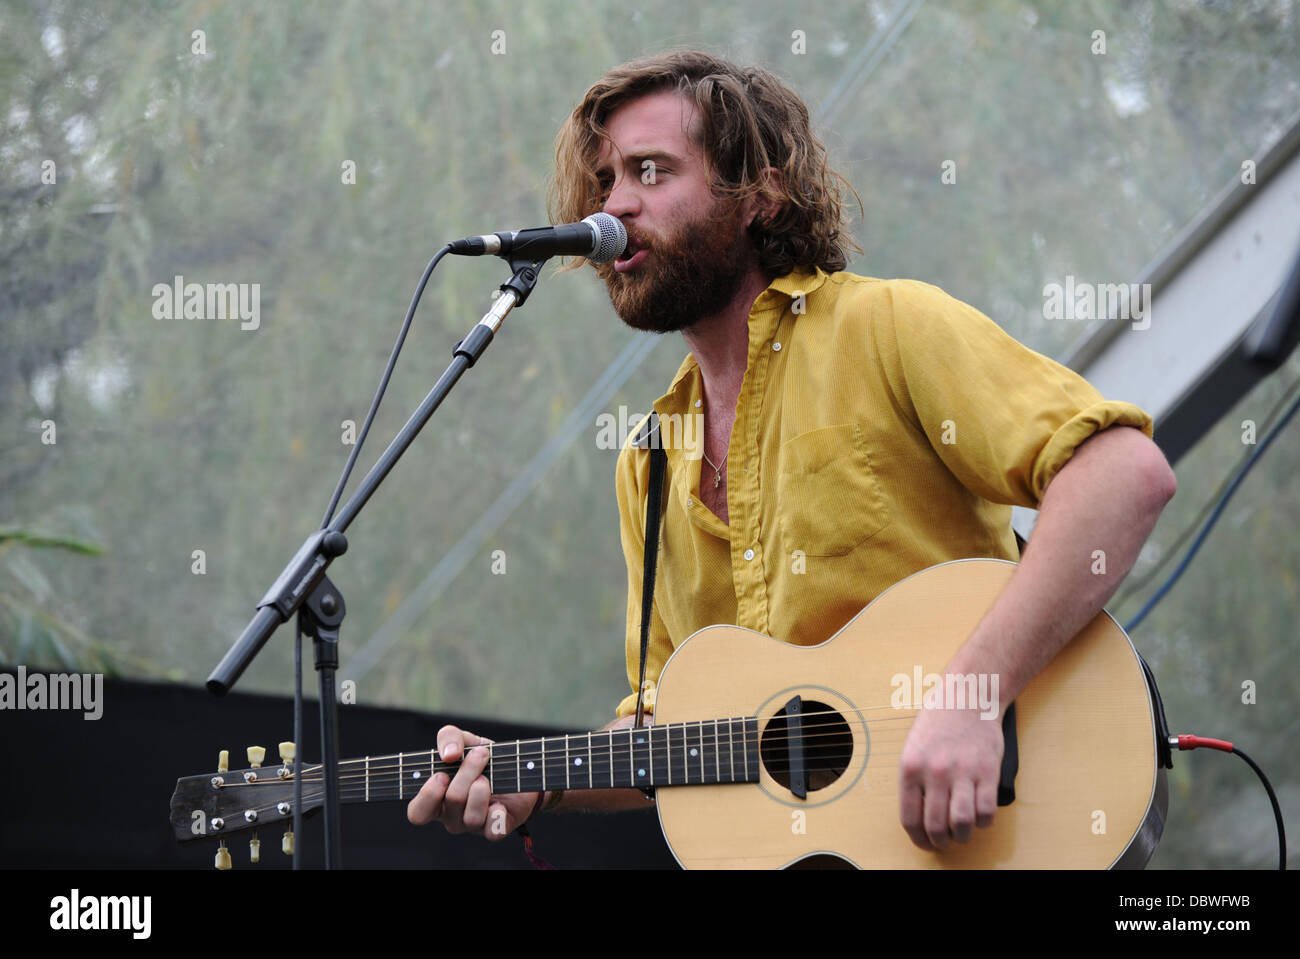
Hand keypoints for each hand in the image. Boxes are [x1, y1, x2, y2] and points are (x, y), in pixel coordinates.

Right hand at [406, 724, 541, 840]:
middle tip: (480, 755)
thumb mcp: (464, 740)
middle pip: (450, 802)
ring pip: (470, 816)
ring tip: (489, 776)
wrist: (518, 767)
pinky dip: (497, 815)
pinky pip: (492, 831)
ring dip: (482, 789)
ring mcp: (473, 824)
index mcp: (437, 798)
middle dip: (465, 775)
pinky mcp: (496, 828)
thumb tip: (449, 755)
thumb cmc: (482, 756)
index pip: (417, 812)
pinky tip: (500, 803)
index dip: (427, 796)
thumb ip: (448, 737)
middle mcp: (452, 815)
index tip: (442, 774)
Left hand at [898, 704, 1003, 850]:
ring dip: (963, 836)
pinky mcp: (988, 771)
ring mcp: (963, 772)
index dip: (919, 839)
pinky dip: (985, 821)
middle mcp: (935, 772)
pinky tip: (980, 814)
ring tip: (963, 831)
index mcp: (910, 767)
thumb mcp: (913, 747)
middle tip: (946, 841)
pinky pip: (987, 811)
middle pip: (937, 827)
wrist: (967, 695)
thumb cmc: (938, 721)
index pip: (910, 819)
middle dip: (941, 842)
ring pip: (963, 824)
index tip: (926, 842)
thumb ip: (914, 781)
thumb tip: (920, 817)